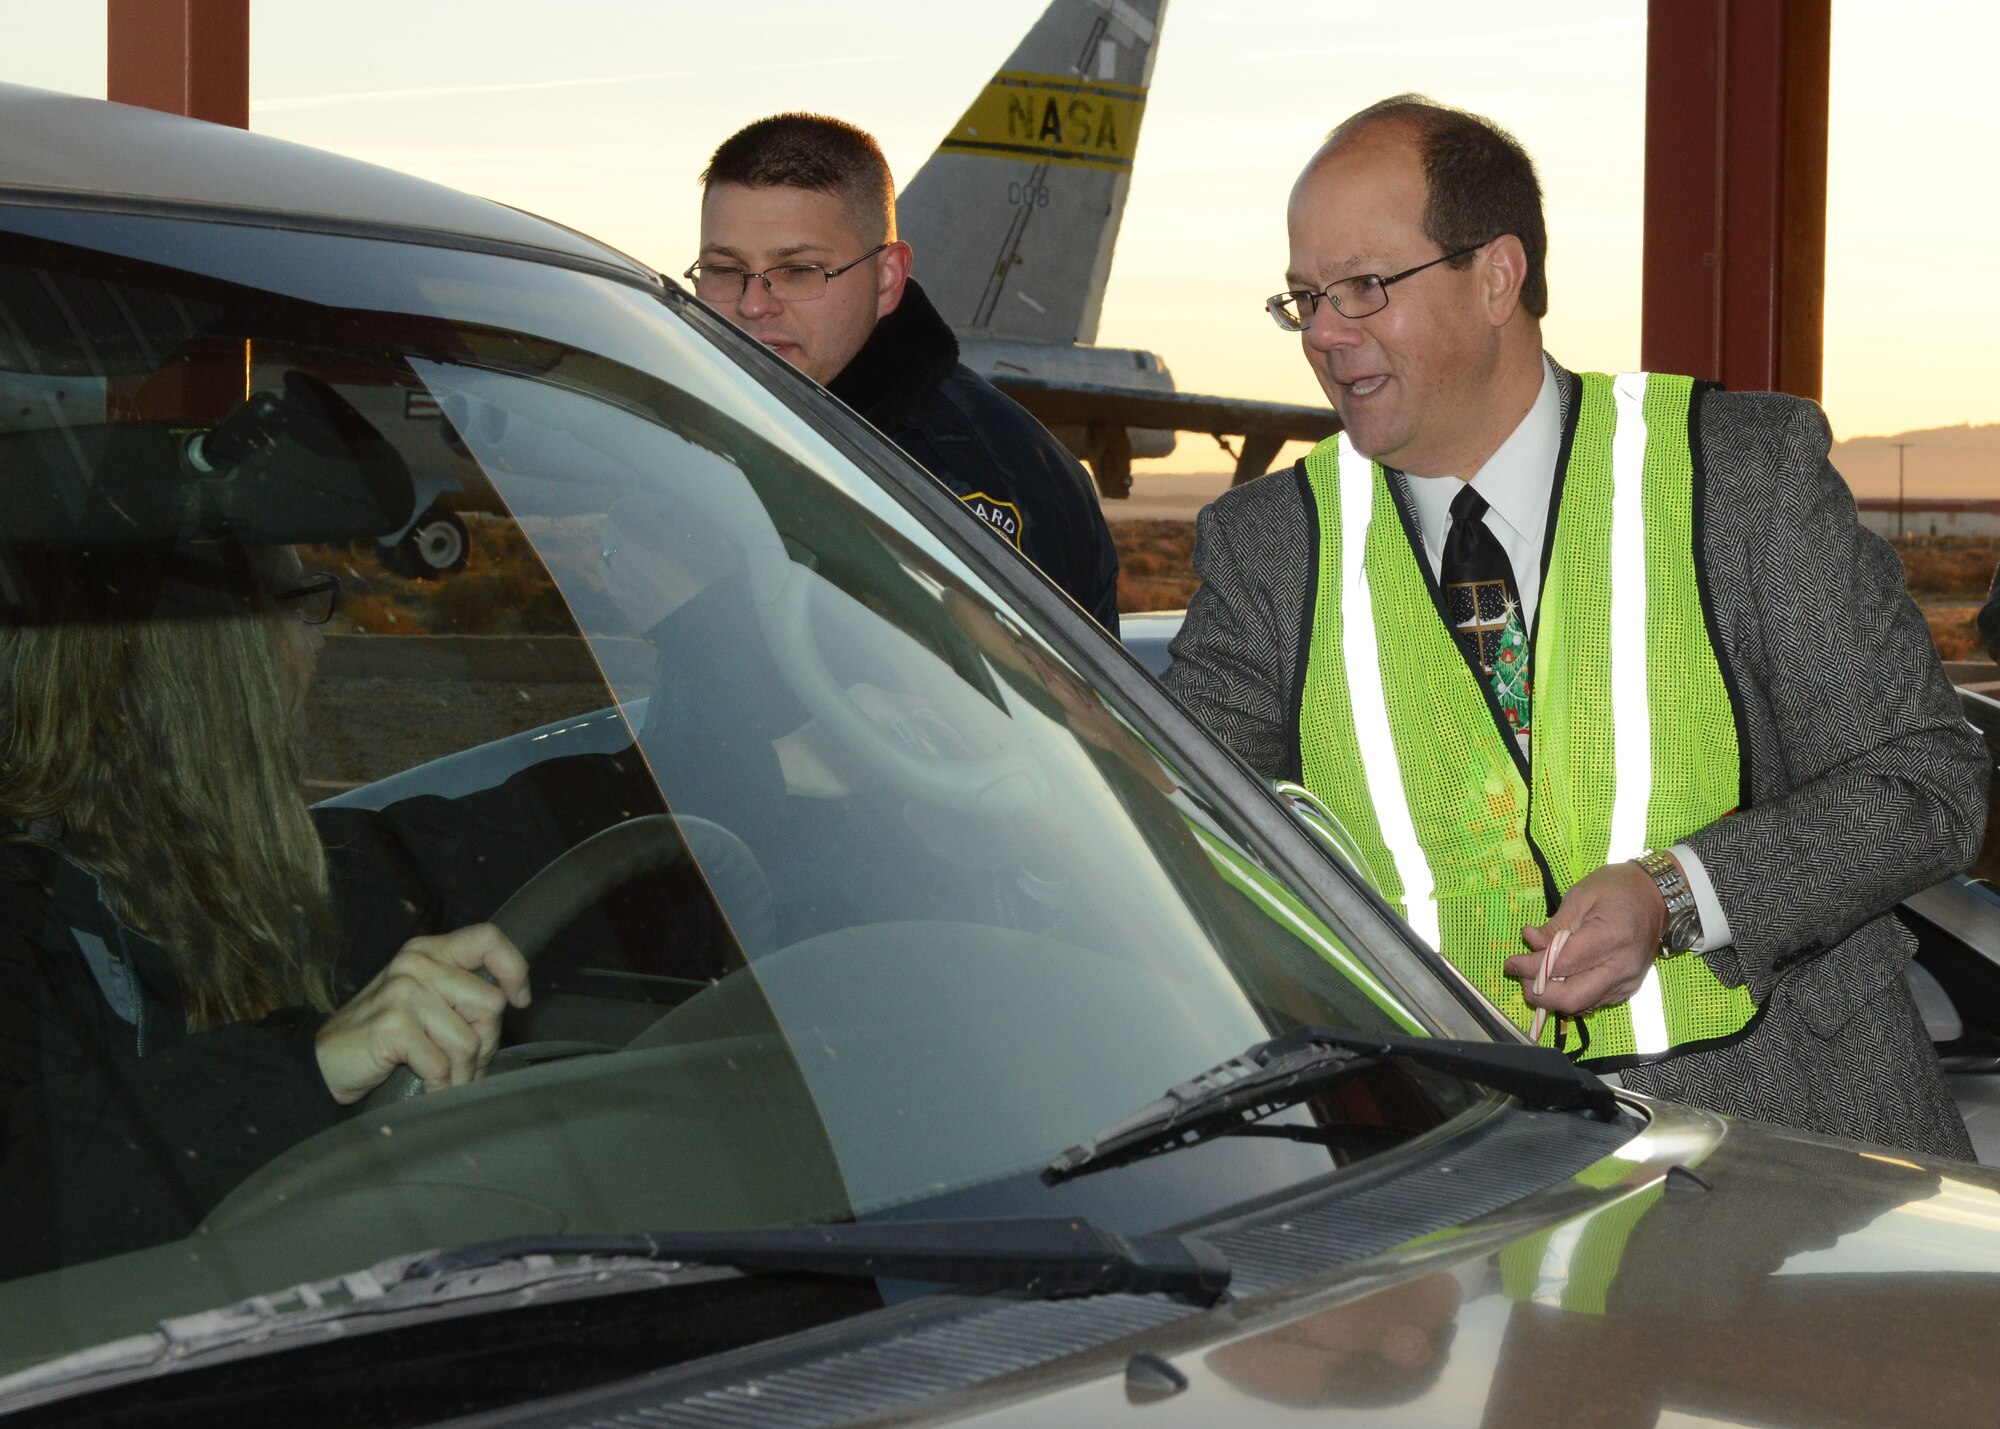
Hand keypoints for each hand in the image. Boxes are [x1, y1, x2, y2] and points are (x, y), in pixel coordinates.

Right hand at [314, 924, 530, 1104]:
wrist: (322, 1063)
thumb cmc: (382, 1037)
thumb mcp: (424, 1002)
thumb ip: (461, 994)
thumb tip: (511, 1004)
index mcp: (428, 951)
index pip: (488, 939)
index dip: (514, 969)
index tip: (520, 999)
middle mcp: (416, 963)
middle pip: (489, 1003)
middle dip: (485, 1044)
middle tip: (466, 1065)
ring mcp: (403, 992)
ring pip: (469, 1040)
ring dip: (462, 1072)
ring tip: (446, 1079)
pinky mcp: (393, 1025)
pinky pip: (442, 1065)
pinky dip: (440, 1086)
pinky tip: (428, 1088)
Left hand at [1503, 861, 1668, 1017]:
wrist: (1657, 897)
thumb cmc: (1618, 889)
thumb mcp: (1580, 895)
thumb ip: (1555, 925)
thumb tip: (1530, 941)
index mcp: (1611, 937)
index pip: (1563, 965)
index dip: (1531, 967)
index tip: (1510, 963)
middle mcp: (1622, 966)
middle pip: (1572, 998)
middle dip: (1539, 993)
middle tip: (1522, 975)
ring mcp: (1627, 982)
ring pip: (1581, 1006)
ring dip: (1552, 997)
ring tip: (1537, 975)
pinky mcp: (1628, 989)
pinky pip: (1592, 1002)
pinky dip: (1570, 995)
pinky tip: (1559, 978)